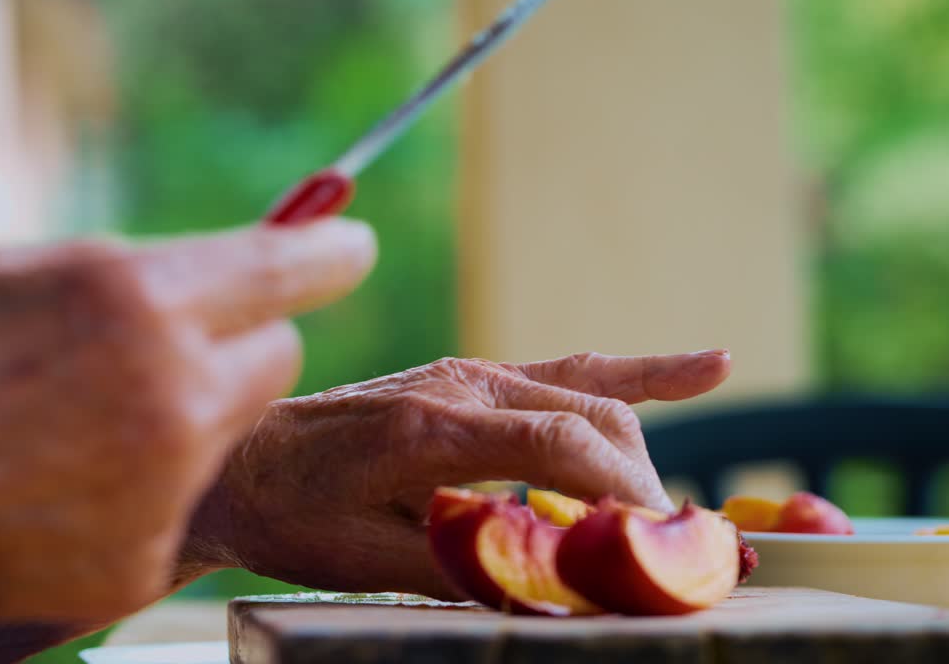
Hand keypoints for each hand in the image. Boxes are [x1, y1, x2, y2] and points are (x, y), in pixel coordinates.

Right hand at [0, 218, 375, 648]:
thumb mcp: (12, 271)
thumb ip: (132, 270)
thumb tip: (214, 269)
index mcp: (136, 297)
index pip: (289, 268)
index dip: (331, 255)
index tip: (351, 250)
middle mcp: (170, 392)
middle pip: (275, 356)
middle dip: (238, 343)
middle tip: (167, 350)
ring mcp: (161, 488)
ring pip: (232, 429)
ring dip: (192, 413)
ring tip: (89, 422)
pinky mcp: (139, 562)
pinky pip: (184, 502)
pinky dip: (148, 487)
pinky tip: (68, 484)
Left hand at [180, 351, 729, 598]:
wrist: (244, 464)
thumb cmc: (296, 517)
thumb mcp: (370, 560)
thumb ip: (468, 564)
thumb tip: (558, 582)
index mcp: (431, 427)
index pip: (561, 444)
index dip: (623, 495)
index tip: (660, 546)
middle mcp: (459, 383)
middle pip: (589, 414)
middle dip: (640, 483)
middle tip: (667, 550)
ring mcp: (468, 372)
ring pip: (588, 389)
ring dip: (639, 448)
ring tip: (677, 507)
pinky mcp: (471, 377)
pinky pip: (566, 369)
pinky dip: (637, 373)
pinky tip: (704, 367)